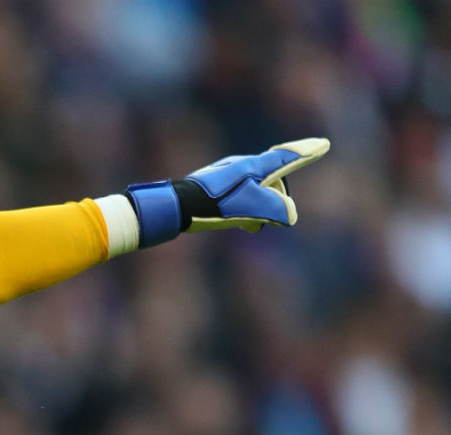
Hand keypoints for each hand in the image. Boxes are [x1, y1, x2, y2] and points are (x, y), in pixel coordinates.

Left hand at [126, 137, 330, 246]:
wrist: (177, 205)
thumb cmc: (215, 205)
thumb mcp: (252, 208)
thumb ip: (277, 209)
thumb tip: (289, 215)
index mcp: (255, 167)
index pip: (287, 157)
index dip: (306, 152)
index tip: (323, 144)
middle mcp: (243, 165)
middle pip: (274, 178)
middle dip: (278, 198)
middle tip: (268, 219)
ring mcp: (228, 174)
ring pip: (257, 190)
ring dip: (261, 208)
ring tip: (251, 225)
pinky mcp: (216, 185)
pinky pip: (242, 195)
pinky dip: (247, 209)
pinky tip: (242, 224)